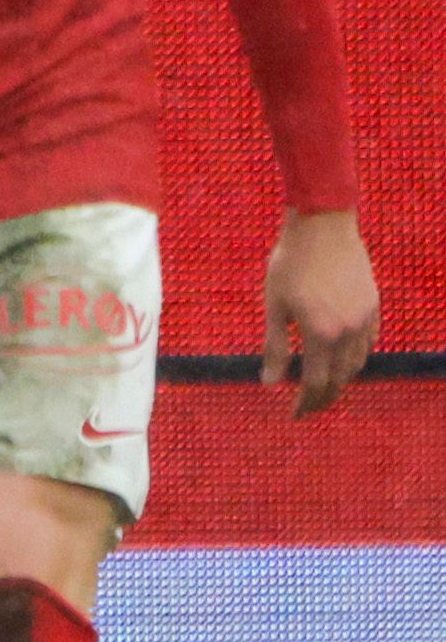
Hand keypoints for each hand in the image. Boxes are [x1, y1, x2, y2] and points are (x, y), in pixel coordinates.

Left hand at [259, 209, 379, 415]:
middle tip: (307, 408)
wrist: (322, 227)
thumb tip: (269, 383)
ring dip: (340, 379)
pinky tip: (341, 360)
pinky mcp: (373, 306)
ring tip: (322, 387)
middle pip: (339, 378)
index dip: (305, 402)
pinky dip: (355, 358)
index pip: (315, 382)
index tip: (294, 415)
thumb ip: (273, 347)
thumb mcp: (274, 306)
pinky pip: (368, 343)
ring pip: (357, 363)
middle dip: (322, 397)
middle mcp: (348, 331)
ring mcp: (365, 318)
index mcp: (320, 333)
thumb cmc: (290, 264)